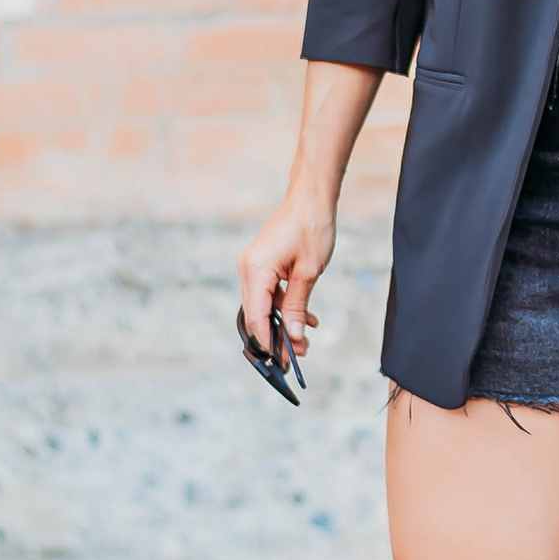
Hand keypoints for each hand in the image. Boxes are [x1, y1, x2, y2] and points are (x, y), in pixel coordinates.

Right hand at [237, 195, 334, 357]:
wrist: (310, 198)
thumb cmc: (311, 228)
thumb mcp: (309, 273)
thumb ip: (297, 307)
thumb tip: (293, 337)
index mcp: (255, 270)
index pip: (256, 316)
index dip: (268, 341)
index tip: (282, 361)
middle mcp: (247, 268)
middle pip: (256, 314)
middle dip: (277, 336)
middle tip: (298, 355)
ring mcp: (251, 265)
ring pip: (262, 305)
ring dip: (283, 323)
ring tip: (305, 340)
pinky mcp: (260, 263)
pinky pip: (268, 293)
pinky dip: (283, 306)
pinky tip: (305, 318)